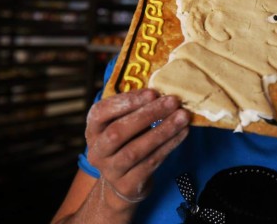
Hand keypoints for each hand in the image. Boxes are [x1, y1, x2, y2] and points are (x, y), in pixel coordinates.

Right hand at [85, 89, 189, 208]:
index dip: (126, 101)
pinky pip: (150, 163)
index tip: (152, 92)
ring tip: (183, 116)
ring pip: (135, 150)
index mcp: (93, 130)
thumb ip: (136, 108)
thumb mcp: (124, 124)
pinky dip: (168, 146)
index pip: (101, 112)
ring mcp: (110, 171)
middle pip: (117, 132)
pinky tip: (182, 133)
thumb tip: (163, 90)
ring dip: (162, 131)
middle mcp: (97, 151)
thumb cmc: (128, 142)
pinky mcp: (127, 185)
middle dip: (148, 114)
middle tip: (172, 101)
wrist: (124, 183)